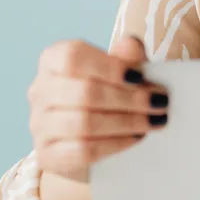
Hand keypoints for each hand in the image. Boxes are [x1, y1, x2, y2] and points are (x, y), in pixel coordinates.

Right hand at [28, 36, 167, 182]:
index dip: (108, 66)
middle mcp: (39, 90)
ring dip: (127, 122)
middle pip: (84, 92)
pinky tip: (136, 137)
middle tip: (160, 103)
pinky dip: (115, 144)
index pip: (73, 57)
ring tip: (154, 121)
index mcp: (52, 60)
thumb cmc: (103, 91)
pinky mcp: (46, 154)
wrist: (80, 135)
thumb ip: (125, 57)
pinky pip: (83, 150)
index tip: (140, 77)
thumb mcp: (116, 70)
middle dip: (129, 99)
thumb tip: (132, 45)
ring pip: (84, 123)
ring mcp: (39, 124)